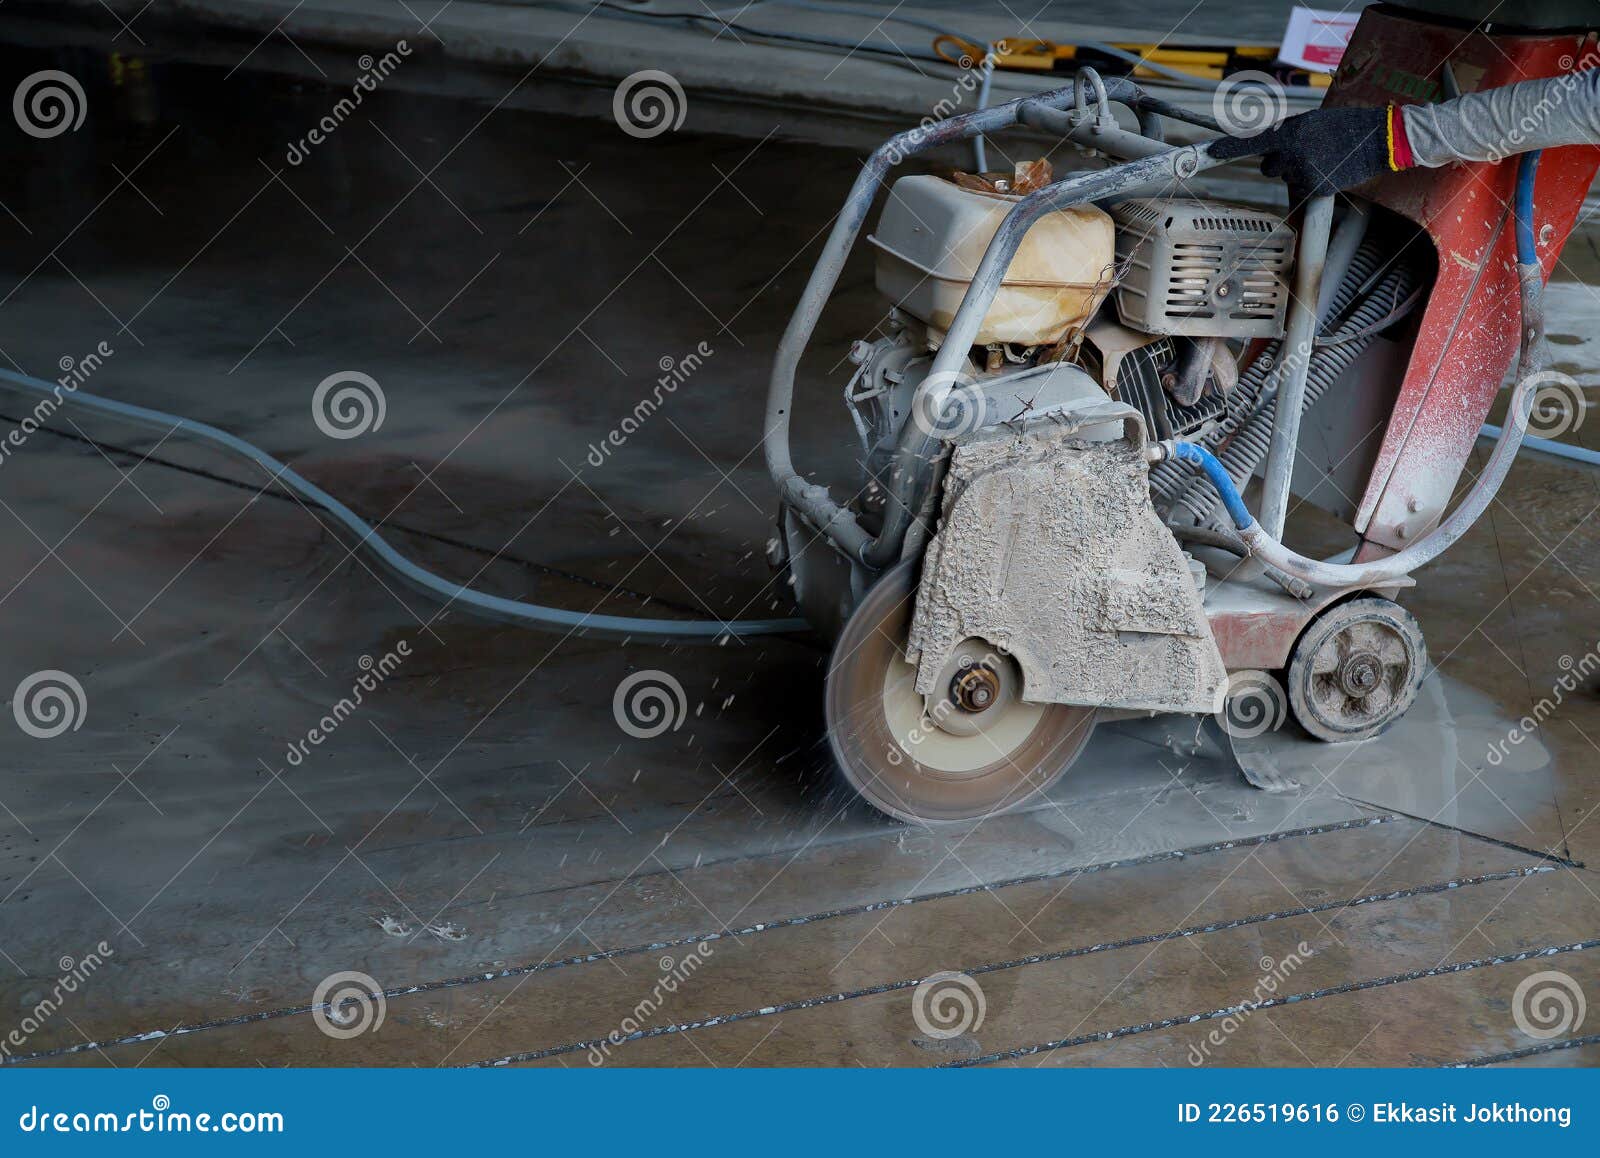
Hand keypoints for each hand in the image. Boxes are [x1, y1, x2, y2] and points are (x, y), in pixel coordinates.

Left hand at [1210, 106, 1392, 195]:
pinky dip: (1312, 182)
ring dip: (1298, 171)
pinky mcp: (1316, 189)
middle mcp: (1293, 153)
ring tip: (1323, 158)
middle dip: (1279, 163)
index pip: (1252, 143)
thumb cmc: (1345, 126)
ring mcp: (1304, 173)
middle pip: (1268, 167)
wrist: (1379, 139)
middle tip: (1304, 152)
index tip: (1211, 153)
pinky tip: (1329, 169)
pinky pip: (1301, 188)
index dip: (1228, 149)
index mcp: (1291, 132)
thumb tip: (1266, 144)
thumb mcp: (1313, 121)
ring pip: (1286, 178)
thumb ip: (1287, 132)